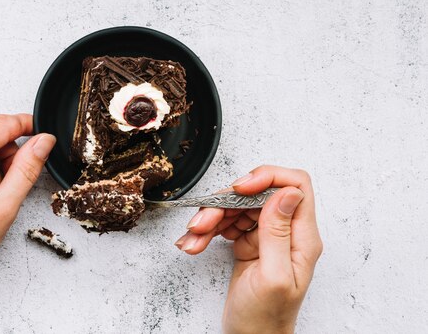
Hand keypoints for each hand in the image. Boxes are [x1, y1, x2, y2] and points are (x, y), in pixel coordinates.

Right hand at [175, 166, 322, 333]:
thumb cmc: (265, 319)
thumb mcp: (273, 276)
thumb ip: (279, 232)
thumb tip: (287, 193)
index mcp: (301, 238)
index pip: (295, 186)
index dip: (267, 178)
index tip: (239, 187)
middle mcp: (286, 232)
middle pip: (257, 194)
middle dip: (225, 203)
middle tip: (203, 222)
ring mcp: (266, 236)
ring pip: (237, 207)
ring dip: (210, 218)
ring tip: (194, 237)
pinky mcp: (248, 242)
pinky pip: (226, 223)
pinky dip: (207, 230)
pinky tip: (196, 243)